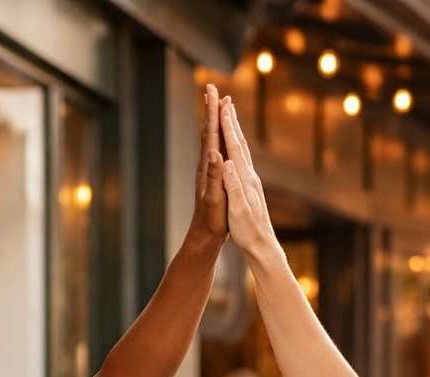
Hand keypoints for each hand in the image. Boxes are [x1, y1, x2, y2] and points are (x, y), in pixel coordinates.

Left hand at [188, 85, 227, 242]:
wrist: (205, 234)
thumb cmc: (212, 218)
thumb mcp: (214, 197)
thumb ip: (214, 176)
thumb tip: (213, 153)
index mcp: (208, 166)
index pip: (210, 132)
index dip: (212, 111)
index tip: (213, 91)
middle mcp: (207, 164)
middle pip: (209, 130)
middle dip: (212, 109)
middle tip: (214, 89)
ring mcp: (210, 169)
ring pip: (213, 139)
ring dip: (216, 120)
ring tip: (220, 107)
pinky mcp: (214, 176)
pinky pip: (217, 150)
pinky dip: (220, 137)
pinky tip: (223, 137)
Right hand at [219, 96, 281, 264]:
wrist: (262, 245)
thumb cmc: (248, 230)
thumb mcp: (238, 209)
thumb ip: (233, 185)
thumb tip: (227, 162)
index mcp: (245, 179)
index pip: (235, 147)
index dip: (227, 126)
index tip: (222, 106)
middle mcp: (250, 176)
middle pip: (240, 143)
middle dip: (231, 121)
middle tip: (225, 100)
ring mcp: (251, 181)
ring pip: (242, 149)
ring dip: (235, 130)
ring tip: (230, 115)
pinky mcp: (250, 187)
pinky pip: (242, 160)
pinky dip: (237, 146)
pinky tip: (235, 146)